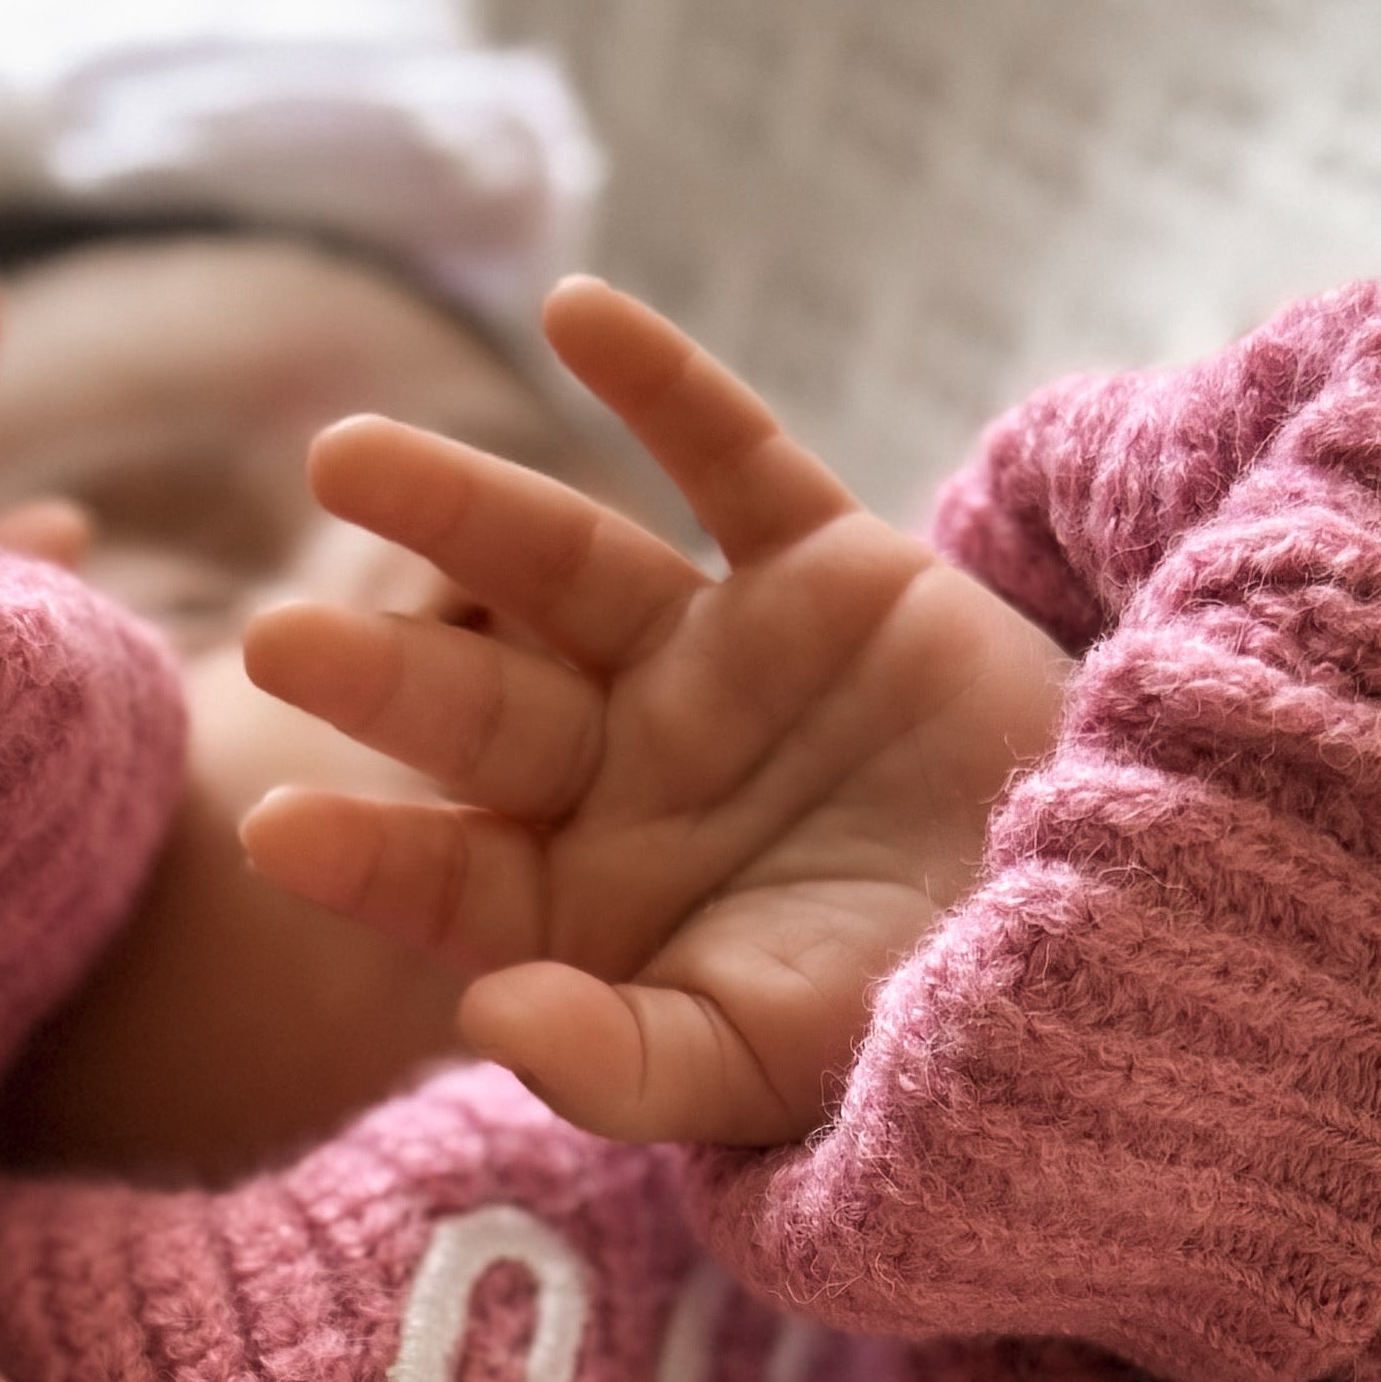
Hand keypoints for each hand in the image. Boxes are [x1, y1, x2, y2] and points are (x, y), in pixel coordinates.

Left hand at [235, 280, 1073, 1149]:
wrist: (1106, 938)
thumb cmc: (916, 1028)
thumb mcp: (761, 1069)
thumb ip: (620, 1063)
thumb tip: (482, 1019)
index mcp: (594, 898)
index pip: (452, 875)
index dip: (371, 853)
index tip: (274, 828)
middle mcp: (629, 769)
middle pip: (482, 709)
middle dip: (384, 674)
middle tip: (275, 639)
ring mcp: (717, 659)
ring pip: (564, 567)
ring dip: (457, 507)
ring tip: (342, 455)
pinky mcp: (822, 567)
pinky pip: (727, 458)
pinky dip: (658, 382)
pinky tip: (572, 312)